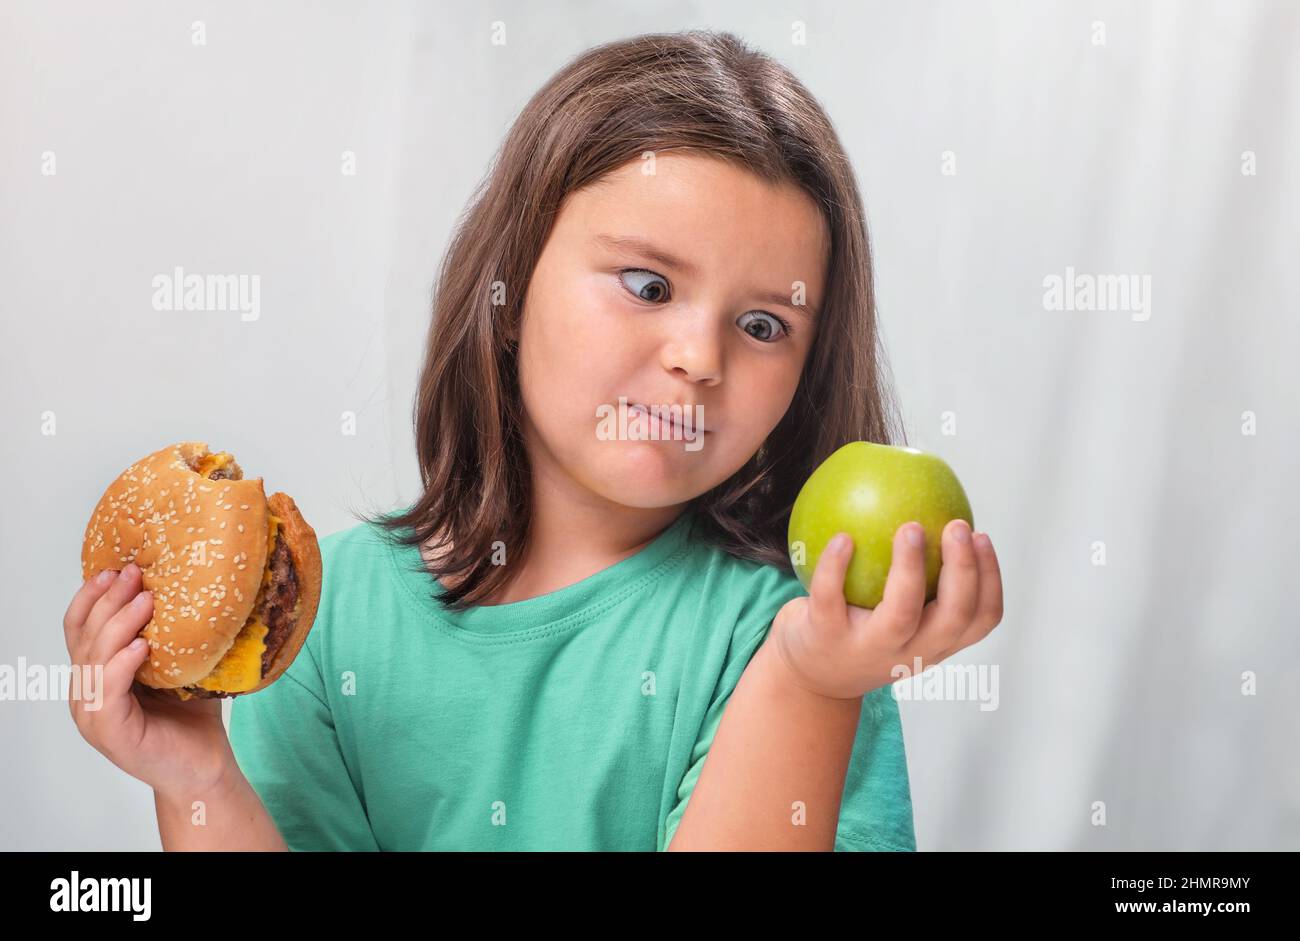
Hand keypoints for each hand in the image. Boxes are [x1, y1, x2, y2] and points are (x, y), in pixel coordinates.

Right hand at [65, 563, 238, 795]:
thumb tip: (194, 583)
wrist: (203, 768)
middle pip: (85, 637)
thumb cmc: (191, 716)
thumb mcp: (179, 665)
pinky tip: (141, 647)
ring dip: (118, 625)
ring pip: (94, 660)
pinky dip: (122, 666)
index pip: (80, 627)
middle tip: (134, 573)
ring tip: (145, 600)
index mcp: (97, 674)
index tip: (113, 567)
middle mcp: (87, 692)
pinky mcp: (111, 733)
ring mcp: (94, 715)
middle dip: (107, 600)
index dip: (91, 596)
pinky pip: (108, 693)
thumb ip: (173, 634)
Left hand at [770, 520, 1003, 699]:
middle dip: (964, 570)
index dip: (990, 579)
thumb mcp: (900, 621)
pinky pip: (832, 599)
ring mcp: (868, 649)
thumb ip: (922, 584)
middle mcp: (909, 652)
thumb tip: (934, 508)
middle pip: (953, 617)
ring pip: (901, 614)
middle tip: (958, 526)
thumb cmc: (862, 633)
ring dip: (910, 567)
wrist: (811, 678)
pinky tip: (842, 537)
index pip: (980, 619)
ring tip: (911, 527)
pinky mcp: (826, 639)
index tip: (982, 536)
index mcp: (934, 644)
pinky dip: (837, 566)